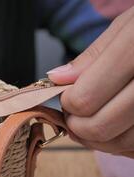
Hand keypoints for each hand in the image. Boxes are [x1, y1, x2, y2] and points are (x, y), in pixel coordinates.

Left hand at [47, 6, 133, 157]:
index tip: (63, 97)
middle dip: (76, 124)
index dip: (67, 102)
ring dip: (93, 138)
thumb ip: (90, 58)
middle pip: (99, 125)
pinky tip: (114, 125)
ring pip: (118, 143)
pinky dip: (117, 142)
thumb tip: (56, 79)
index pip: (85, 97)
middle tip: (71, 113)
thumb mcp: (125, 28)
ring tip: (88, 119)